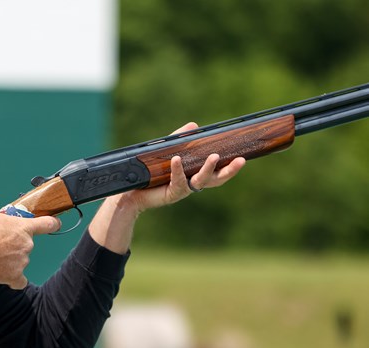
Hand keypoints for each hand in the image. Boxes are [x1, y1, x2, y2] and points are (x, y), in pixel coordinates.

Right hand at [0, 203, 59, 297]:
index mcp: (23, 227)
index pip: (47, 224)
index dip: (53, 223)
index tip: (56, 224)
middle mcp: (27, 244)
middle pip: (26, 244)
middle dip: (14, 244)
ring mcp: (23, 261)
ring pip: (20, 260)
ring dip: (10, 259)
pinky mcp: (15, 276)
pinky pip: (19, 280)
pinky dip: (13, 278)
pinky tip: (5, 275)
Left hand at [126, 122, 245, 211]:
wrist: (133, 190)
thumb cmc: (151, 172)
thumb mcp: (167, 151)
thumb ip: (180, 140)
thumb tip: (194, 126)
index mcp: (195, 175)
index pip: (218, 172)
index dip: (230, 166)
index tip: (243, 157)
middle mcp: (192, 184)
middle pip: (216, 180)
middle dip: (229, 170)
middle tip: (240, 160)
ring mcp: (183, 190)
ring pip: (200, 181)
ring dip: (209, 168)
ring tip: (214, 157)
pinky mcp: (171, 194)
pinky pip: (177, 180)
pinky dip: (177, 169)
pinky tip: (177, 159)